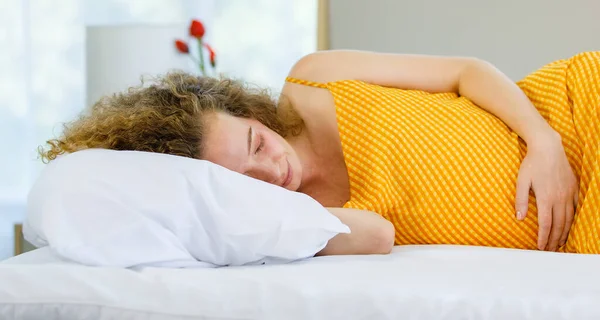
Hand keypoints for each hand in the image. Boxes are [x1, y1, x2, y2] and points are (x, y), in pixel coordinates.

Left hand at [515, 130, 578, 250]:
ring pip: (569, 219)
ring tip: (559, 244)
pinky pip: (576, 208)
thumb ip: (520, 201)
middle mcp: (559, 198)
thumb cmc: (531, 164)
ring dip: (564, 233)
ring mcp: (568, 193)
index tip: (540, 247)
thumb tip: (519, 219)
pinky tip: (569, 226)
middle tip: (549, 251)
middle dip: (554, 240)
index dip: (543, 237)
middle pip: (558, 225)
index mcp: (546, 198)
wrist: (548, 148)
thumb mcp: (521, 181)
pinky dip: (573, 220)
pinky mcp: (574, 188)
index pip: (545, 224)